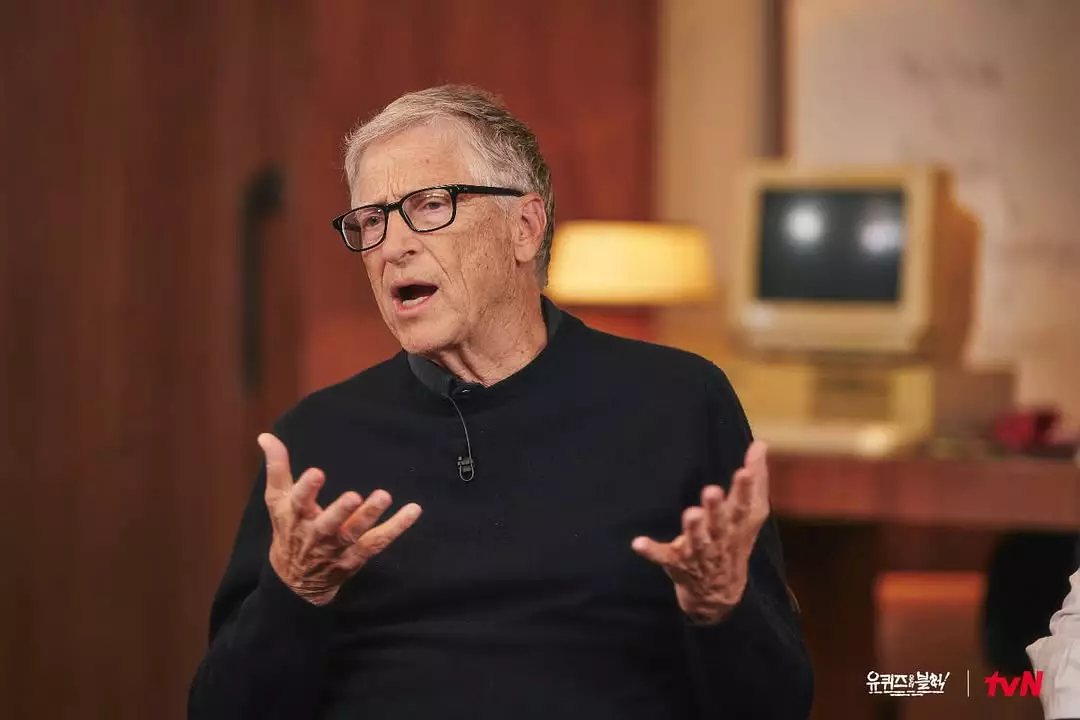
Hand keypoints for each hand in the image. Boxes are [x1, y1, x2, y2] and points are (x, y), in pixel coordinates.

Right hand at [259, 433, 421, 605]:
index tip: (317, 473)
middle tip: (354, 496)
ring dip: (369, 516)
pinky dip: (396, 528)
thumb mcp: (277, 500)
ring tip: (384, 496)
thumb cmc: (288, 529)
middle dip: (340, 511)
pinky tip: (413, 510)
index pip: (297, 502)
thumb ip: (276, 467)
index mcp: (294, 517)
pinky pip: (378, 542)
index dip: (306, 489)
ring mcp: (336, 549)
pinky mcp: (355, 558)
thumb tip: (266, 436)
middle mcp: (315, 535)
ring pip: (354, 534)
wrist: (294, 580)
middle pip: (327, 524)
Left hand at [632, 441, 769, 623]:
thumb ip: (755, 478)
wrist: (720, 590)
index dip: (745, 489)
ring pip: (695, 541)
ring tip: (690, 514)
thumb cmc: (734, 539)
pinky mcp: (676, 561)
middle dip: (715, 509)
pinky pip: (663, 556)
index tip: (744, 472)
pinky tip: (638, 543)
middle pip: (718, 524)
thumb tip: (760, 443)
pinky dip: (651, 551)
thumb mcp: (748, 512)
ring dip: (692, 529)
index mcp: (736, 524)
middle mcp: (718, 539)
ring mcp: (697, 552)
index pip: (743, 506)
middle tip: (711, 491)